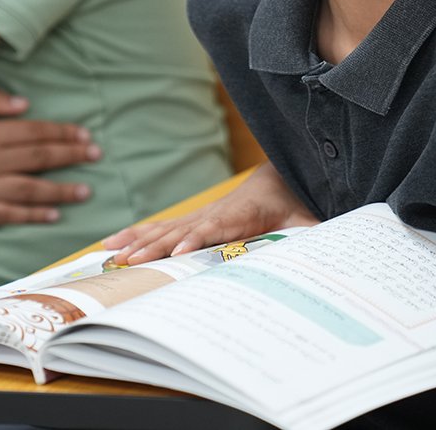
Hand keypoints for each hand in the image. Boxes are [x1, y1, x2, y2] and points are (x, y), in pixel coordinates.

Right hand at [0, 87, 99, 225]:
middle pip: (40, 159)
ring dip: (61, 191)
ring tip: (85, 190)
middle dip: (71, 157)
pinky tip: (52, 215)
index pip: (37, 132)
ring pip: (30, 191)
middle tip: (95, 156)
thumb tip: (26, 104)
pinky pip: (6, 216)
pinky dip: (31, 215)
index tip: (86, 135)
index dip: (64, 134)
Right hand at [102, 163, 316, 263]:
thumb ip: (314, 233)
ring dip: (137, 242)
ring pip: (165, 227)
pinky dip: (136, 235)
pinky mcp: (196, 218)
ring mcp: (204, 213)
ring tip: (110, 256)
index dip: (196, 239)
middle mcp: (218, 212)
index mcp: (245, 213)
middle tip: (129, 263)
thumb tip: (324, 249)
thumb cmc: (300, 199)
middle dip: (154, 247)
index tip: (177, 253)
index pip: (217, 227)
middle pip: (181, 229)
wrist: (288, 172)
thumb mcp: (313, 218)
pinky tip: (112, 245)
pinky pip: (163, 227)